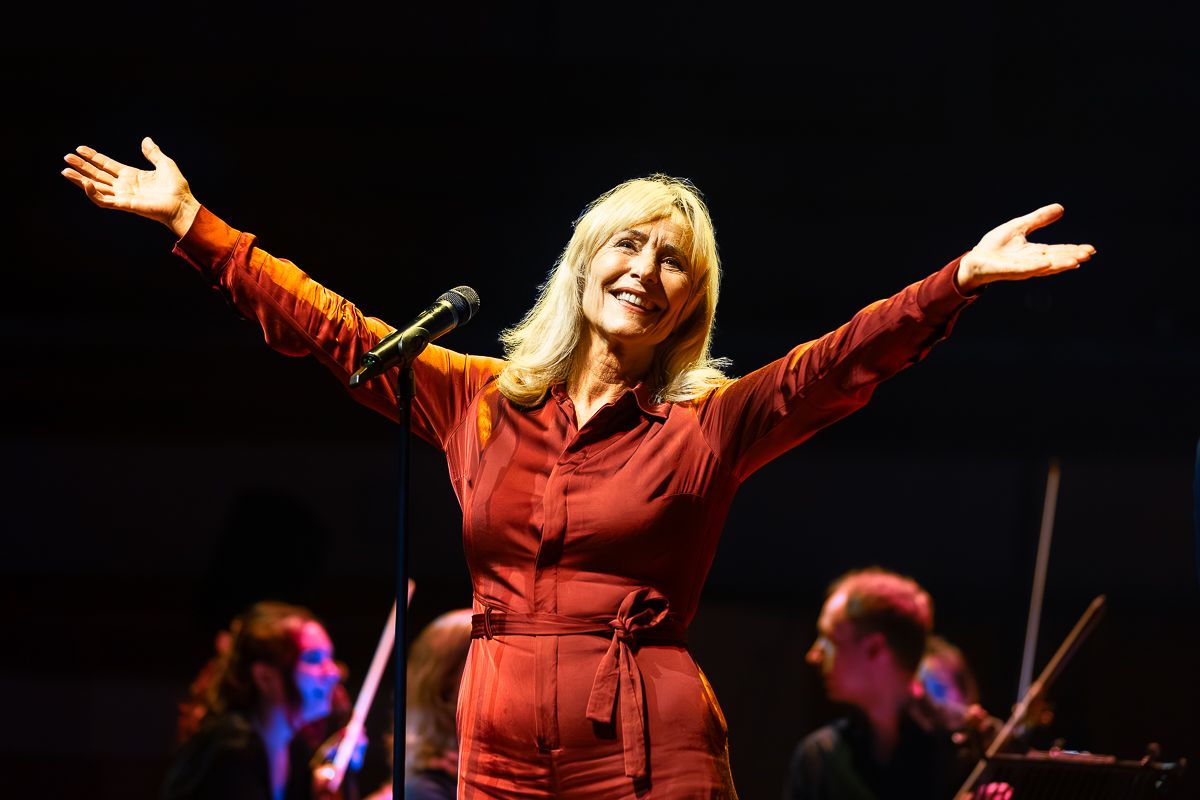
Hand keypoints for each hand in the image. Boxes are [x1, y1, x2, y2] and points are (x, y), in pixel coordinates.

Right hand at [61, 137, 199, 237]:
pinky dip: (92, 193)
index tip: (80, 149)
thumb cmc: (177, 188)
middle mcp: (125, 186)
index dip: (94, 157)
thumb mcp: (165, 164)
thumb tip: (146, 140)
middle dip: (82, 167)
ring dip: (80, 180)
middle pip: (98, 175)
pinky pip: (104, 200)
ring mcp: (123, 196)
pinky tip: (85, 183)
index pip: (107, 165)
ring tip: (65, 171)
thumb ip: (153, 153)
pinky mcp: (124, 204)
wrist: (182, 204)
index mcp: (132, 176)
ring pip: (96, 188)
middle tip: (67, 157)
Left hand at [957, 203, 1095, 292]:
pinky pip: (1024, 269)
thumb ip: (1039, 219)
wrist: (975, 259)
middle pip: (1056, 260)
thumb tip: (1061, 208)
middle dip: (1072, 257)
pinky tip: (1047, 264)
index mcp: (1036, 253)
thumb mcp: (1020, 226)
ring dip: (1060, 264)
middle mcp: (1032, 262)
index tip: (1090, 249)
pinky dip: (1036, 267)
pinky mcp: (1009, 270)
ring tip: (1076, 261)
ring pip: (1045, 267)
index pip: (1058, 251)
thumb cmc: (995, 246)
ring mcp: (1022, 268)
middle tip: (1089, 254)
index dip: (1074, 250)